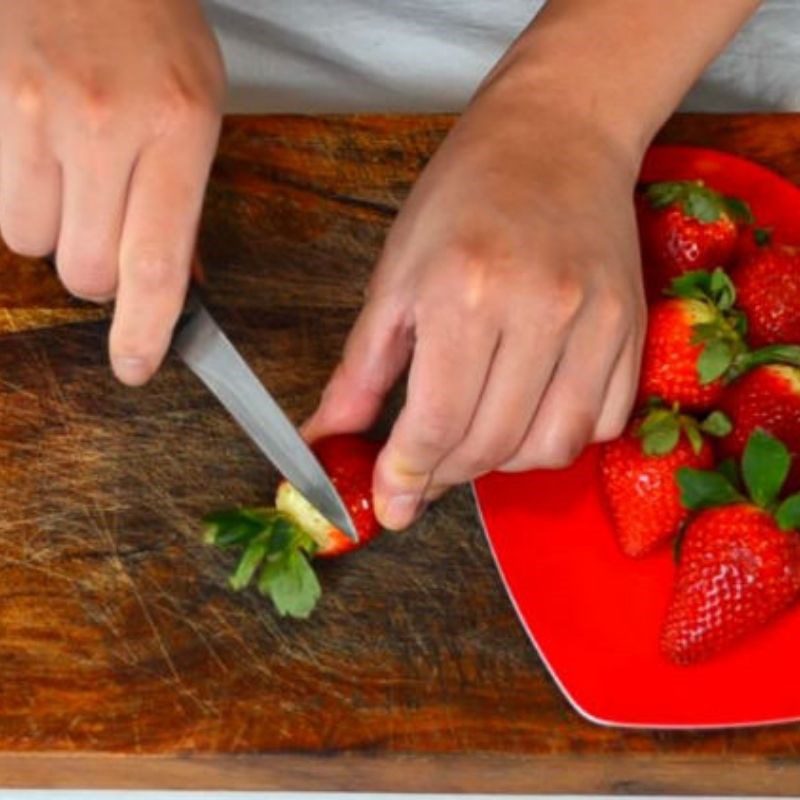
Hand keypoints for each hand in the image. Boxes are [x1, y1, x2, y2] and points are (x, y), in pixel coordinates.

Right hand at [0, 0, 224, 384]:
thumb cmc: (156, 32)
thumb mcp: (201, 112)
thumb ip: (183, 204)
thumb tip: (173, 285)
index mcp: (178, 131)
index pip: (155, 264)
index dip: (143, 332)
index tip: (136, 367)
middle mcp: (105, 127)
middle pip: (85, 271)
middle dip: (100, 278)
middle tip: (113, 238)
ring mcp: (38, 116)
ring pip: (35, 244)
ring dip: (59, 238)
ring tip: (79, 184)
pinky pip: (4, 207)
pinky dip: (27, 207)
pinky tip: (48, 166)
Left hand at [305, 72, 646, 529]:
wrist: (557, 137)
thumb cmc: (462, 198)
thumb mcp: (395, 277)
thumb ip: (361, 371)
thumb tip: (326, 440)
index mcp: (464, 293)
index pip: (436, 424)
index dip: (407, 476)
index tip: (392, 504)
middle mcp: (539, 310)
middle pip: (492, 444)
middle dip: (446, 475)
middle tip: (423, 470)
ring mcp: (597, 321)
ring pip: (551, 448)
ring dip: (503, 464)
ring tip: (473, 437)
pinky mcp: (634, 327)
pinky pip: (603, 423)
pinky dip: (559, 438)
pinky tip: (529, 413)